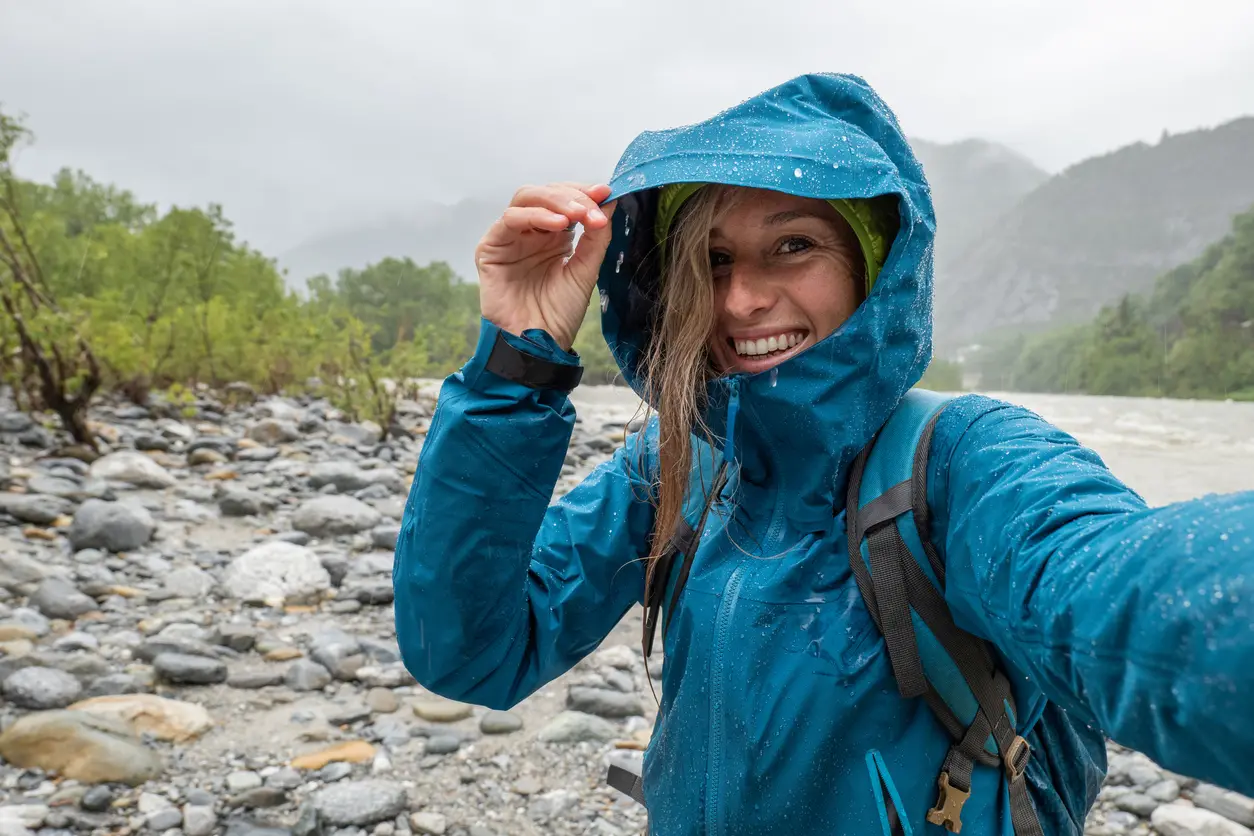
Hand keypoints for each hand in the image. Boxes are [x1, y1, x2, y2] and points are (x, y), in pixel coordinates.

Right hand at [475, 182, 616, 351]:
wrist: (538, 345)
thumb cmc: (559, 314)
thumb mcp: (586, 270)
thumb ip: (597, 236)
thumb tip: (610, 200)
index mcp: (553, 236)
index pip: (566, 199)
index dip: (584, 192)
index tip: (607, 192)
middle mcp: (531, 233)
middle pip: (547, 193)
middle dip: (573, 196)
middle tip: (594, 208)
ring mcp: (510, 238)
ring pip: (526, 198)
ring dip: (556, 201)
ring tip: (578, 215)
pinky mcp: (490, 248)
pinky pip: (509, 220)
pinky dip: (534, 216)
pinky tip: (557, 225)